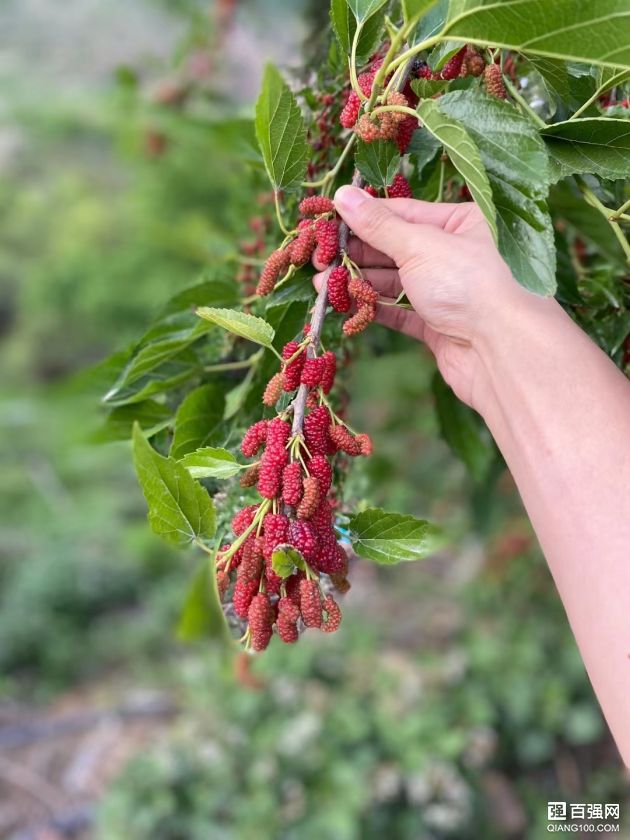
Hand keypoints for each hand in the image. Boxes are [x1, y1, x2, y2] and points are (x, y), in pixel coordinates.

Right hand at [314, 185, 541, 409]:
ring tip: (321, 285)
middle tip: (317, 258)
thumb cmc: (470, 283)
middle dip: (356, 253)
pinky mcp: (438, 326)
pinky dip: (374, 309)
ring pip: (395, 282)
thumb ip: (378, 225)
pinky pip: (400, 312)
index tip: (325, 222)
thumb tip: (343, 196)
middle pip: (396, 247)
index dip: (362, 217)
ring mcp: (447, 292)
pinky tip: (346, 306)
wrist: (502, 351)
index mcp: (461, 222)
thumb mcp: (420, 244)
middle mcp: (455, 254)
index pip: (402, 212)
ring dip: (358, 282)